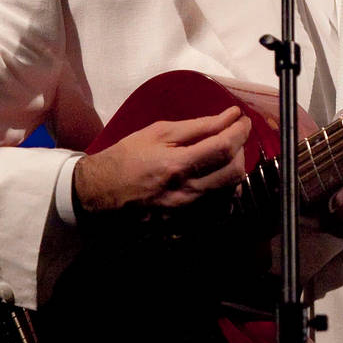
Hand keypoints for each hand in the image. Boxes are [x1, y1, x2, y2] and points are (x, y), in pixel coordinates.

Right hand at [74, 107, 251, 213]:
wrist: (98, 193)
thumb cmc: (126, 157)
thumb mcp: (157, 133)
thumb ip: (197, 126)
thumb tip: (230, 116)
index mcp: (176, 166)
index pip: (224, 147)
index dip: (241, 131)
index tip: (243, 120)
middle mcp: (185, 193)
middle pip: (234, 172)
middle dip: (240, 150)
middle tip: (232, 138)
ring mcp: (186, 213)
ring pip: (230, 192)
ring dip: (233, 171)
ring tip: (220, 158)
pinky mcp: (185, 226)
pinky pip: (219, 210)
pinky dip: (223, 192)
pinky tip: (213, 180)